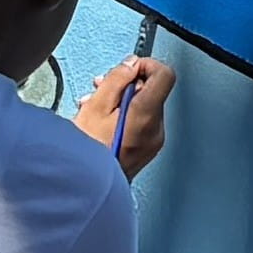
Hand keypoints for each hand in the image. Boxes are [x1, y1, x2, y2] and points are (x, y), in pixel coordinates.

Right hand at [75, 56, 174, 178]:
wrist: (87, 188)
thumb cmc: (87, 152)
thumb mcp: (95, 106)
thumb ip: (116, 79)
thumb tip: (131, 64)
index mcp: (146, 115)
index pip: (165, 75)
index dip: (146, 65)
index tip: (128, 69)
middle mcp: (156, 128)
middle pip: (152, 91)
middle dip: (127, 85)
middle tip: (101, 88)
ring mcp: (154, 141)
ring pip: (145, 106)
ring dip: (122, 100)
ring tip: (95, 106)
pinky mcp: (147, 150)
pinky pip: (141, 123)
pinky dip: (125, 116)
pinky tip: (103, 122)